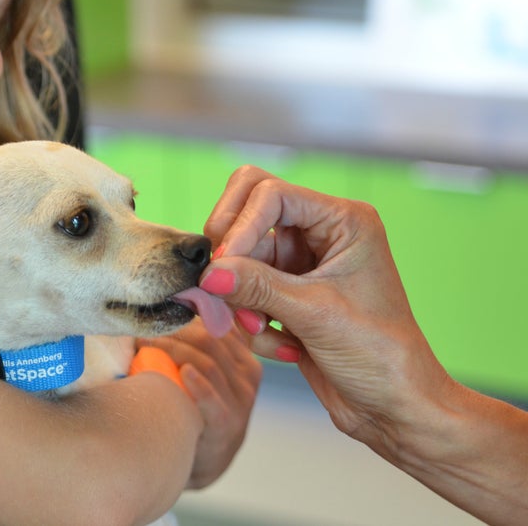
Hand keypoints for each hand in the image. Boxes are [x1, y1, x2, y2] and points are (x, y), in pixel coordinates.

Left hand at [143, 319, 261, 488]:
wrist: (204, 458)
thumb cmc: (201, 407)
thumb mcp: (213, 373)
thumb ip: (206, 343)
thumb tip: (178, 306)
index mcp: (244, 356)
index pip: (218, 322)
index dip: (187, 311)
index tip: (159, 304)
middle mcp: (247, 375)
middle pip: (210, 339)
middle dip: (173, 329)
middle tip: (142, 326)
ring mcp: (241, 400)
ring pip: (207, 362)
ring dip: (172, 349)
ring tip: (144, 344)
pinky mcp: (228, 424)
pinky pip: (214, 399)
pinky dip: (198, 384)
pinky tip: (183, 372)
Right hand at [197, 165, 527, 525]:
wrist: (394, 408)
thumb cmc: (380, 355)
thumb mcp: (314, 314)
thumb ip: (256, 286)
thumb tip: (209, 272)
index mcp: (343, 221)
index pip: (271, 194)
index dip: (241, 225)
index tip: (224, 264)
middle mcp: (321, 235)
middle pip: (247, 216)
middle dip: (235, 257)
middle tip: (223, 285)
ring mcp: (302, 265)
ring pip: (241, 261)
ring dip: (245, 300)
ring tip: (264, 331)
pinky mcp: (288, 295)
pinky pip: (246, 292)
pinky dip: (254, 321)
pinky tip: (285, 347)